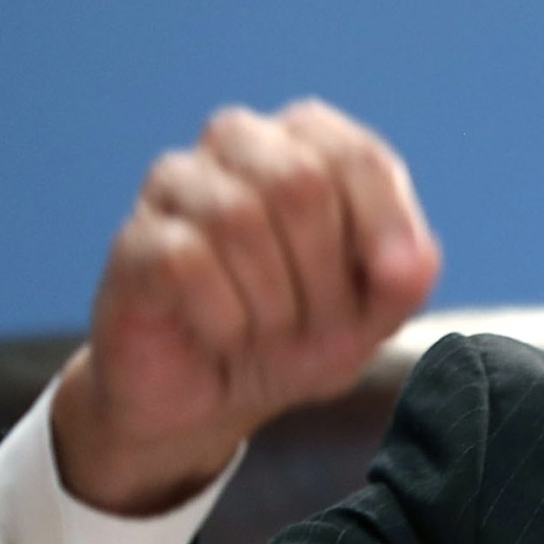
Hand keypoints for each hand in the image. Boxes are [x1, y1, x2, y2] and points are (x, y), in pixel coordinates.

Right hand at [49, 99, 441, 515]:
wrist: (210, 401)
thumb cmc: (293, 337)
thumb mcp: (372, 315)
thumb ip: (405, 278)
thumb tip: (409, 263)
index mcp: (306, 142)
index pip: (355, 155)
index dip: (382, 227)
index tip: (392, 286)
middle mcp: (238, 143)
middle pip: (300, 183)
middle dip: (322, 275)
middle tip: (315, 324)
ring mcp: (177, 184)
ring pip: (238, 219)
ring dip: (272, 303)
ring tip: (267, 333)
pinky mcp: (134, 239)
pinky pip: (185, 261)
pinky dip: (223, 316)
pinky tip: (224, 335)